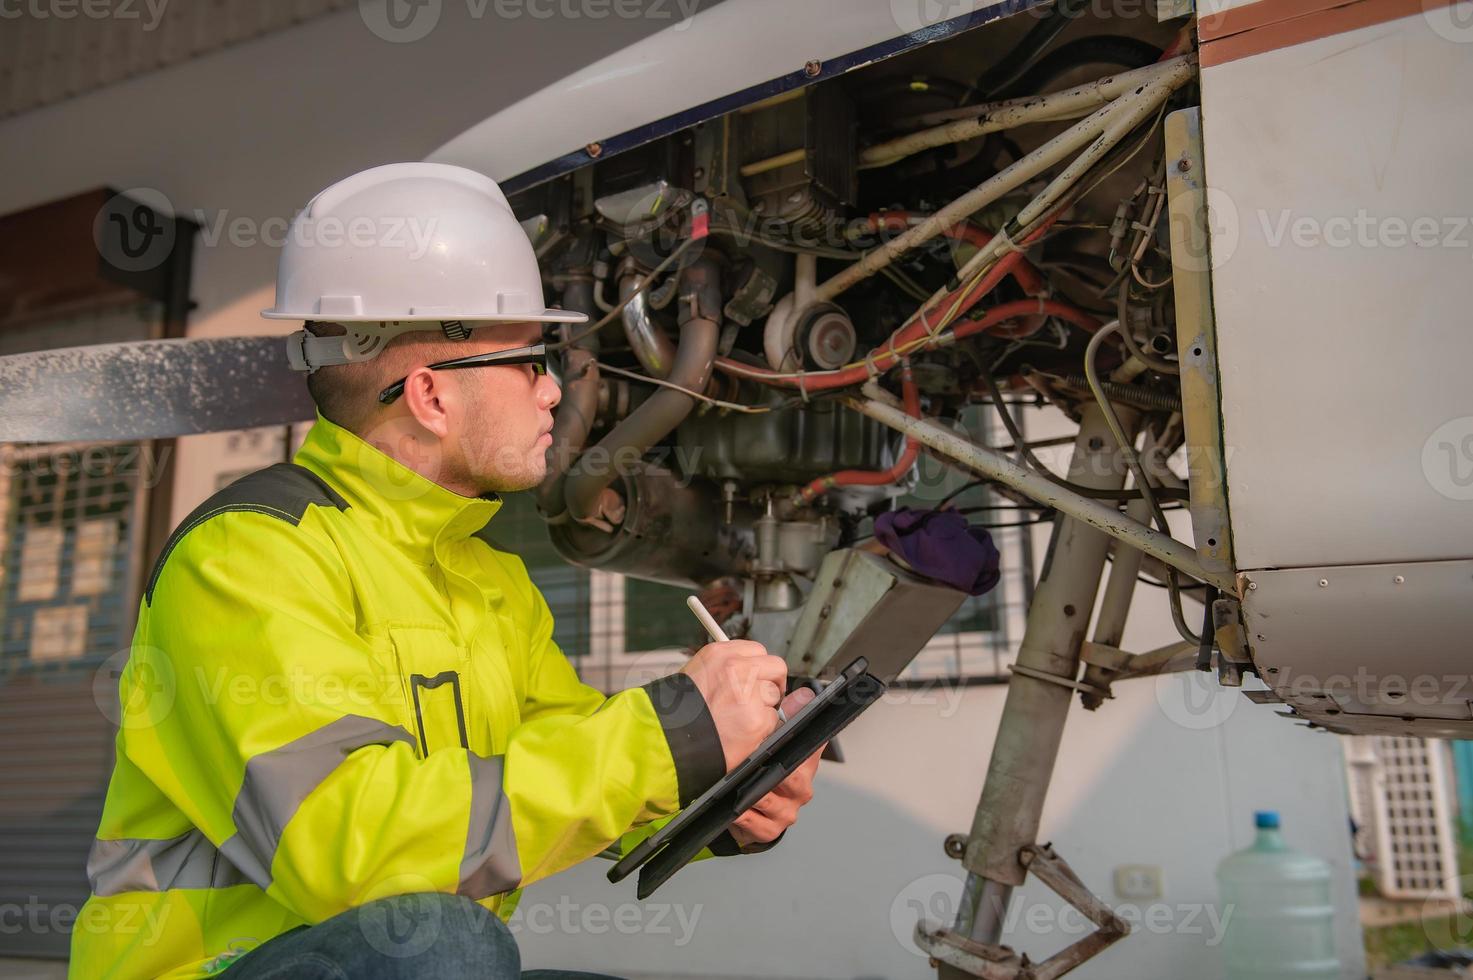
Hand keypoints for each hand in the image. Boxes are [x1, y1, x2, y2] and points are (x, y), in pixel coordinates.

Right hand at [680, 639, 786, 771]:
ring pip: (775, 694)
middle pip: (775, 666)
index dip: (759, 667)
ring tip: (741, 718)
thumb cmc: (679, 713)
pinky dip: (762, 728)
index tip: (757, 678)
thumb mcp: (699, 676)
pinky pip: (773, 719)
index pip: (757, 650)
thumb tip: (752, 670)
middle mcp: (736, 668)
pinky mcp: (757, 718)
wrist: (670, 740)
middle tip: (759, 698)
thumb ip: (727, 669)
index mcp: (720, 654)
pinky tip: (742, 732)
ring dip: (764, 707)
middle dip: (771, 683)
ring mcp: (749, 693)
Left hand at [730, 687, 822, 847]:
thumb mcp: (771, 739)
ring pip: (772, 801)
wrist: (744, 808)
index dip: (804, 738)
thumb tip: (805, 694)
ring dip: (753, 792)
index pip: (813, 746)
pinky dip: (745, 815)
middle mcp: (801, 787)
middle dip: (772, 770)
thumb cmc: (759, 770)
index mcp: (804, 761)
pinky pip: (758, 824)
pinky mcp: (771, 830)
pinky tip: (735, 807)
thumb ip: (787, 715)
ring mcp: (787, 810)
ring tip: (738, 784)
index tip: (786, 732)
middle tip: (755, 760)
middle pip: (795, 779)